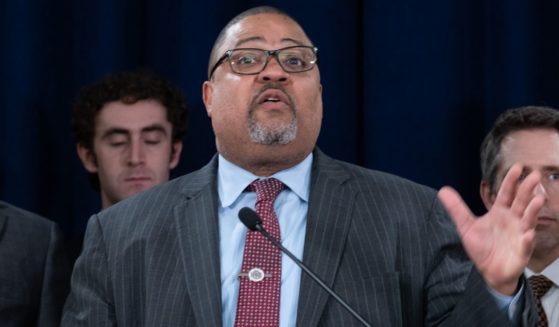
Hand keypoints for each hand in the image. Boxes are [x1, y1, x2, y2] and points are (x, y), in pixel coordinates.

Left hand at [437, 164, 543, 294]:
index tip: (517, 167)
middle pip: (521, 202)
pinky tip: (528, 235)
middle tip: (534, 175)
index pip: (506, 194)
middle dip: (527, 190)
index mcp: (500, 212)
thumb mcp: (466, 226)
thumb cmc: (482, 247)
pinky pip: (526, 245)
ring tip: (538, 200)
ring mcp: (520, 235)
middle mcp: (513, 221)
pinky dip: (527, 240)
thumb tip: (443, 190)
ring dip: (533, 210)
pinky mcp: (521, 252)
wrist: (489, 271)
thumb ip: (456, 208)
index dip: (511, 181)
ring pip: (528, 220)